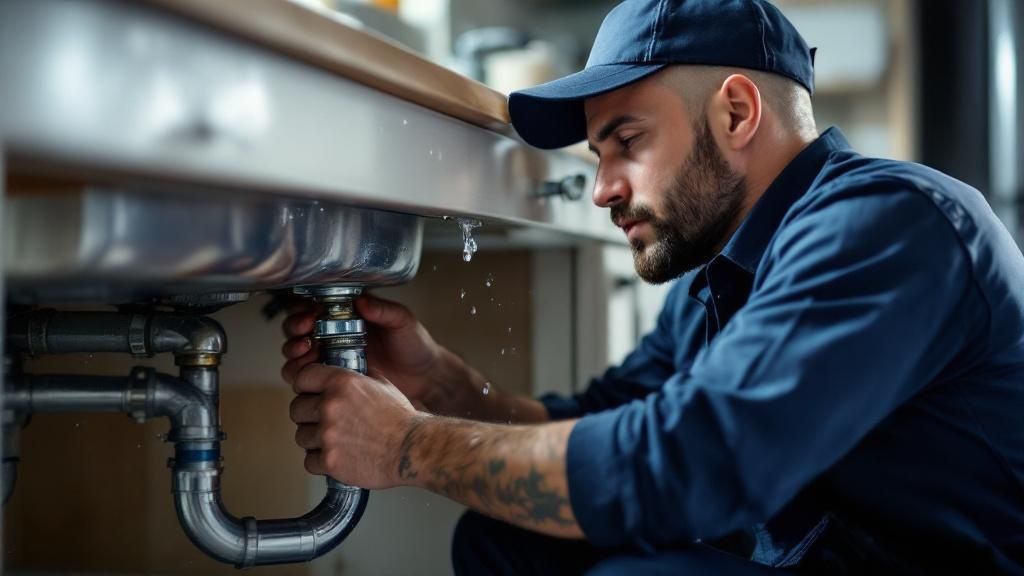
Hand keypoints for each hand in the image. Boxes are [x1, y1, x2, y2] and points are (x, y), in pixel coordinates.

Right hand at [280, 294, 444, 409]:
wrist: (426, 378)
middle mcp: (335, 334)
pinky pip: (310, 377)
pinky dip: (303, 374)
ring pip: (297, 353)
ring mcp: (333, 358)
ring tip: (307, 352)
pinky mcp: (335, 380)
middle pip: (297, 330)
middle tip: (306, 334)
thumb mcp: (402, 321)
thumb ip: (384, 310)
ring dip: (294, 352)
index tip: (310, 316)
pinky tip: (312, 373)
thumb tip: (361, 300)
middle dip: (294, 330)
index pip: (314, 307)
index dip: (304, 310)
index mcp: (348, 315)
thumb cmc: (416, 345)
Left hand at [289, 363, 418, 487]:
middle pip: (296, 409)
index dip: (305, 387)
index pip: (302, 378)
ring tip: (333, 441)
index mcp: (341, 383)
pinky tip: (337, 457)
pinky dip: (321, 462)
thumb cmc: (401, 419)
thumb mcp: (382, 384)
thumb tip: (345, 369)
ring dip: (314, 440)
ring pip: (301, 436)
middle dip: (308, 415)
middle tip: (323, 421)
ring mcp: (328, 435)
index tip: (309, 394)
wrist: (412, 450)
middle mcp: (330, 406)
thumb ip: (358, 376)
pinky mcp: (330, 461)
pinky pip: (309, 461)